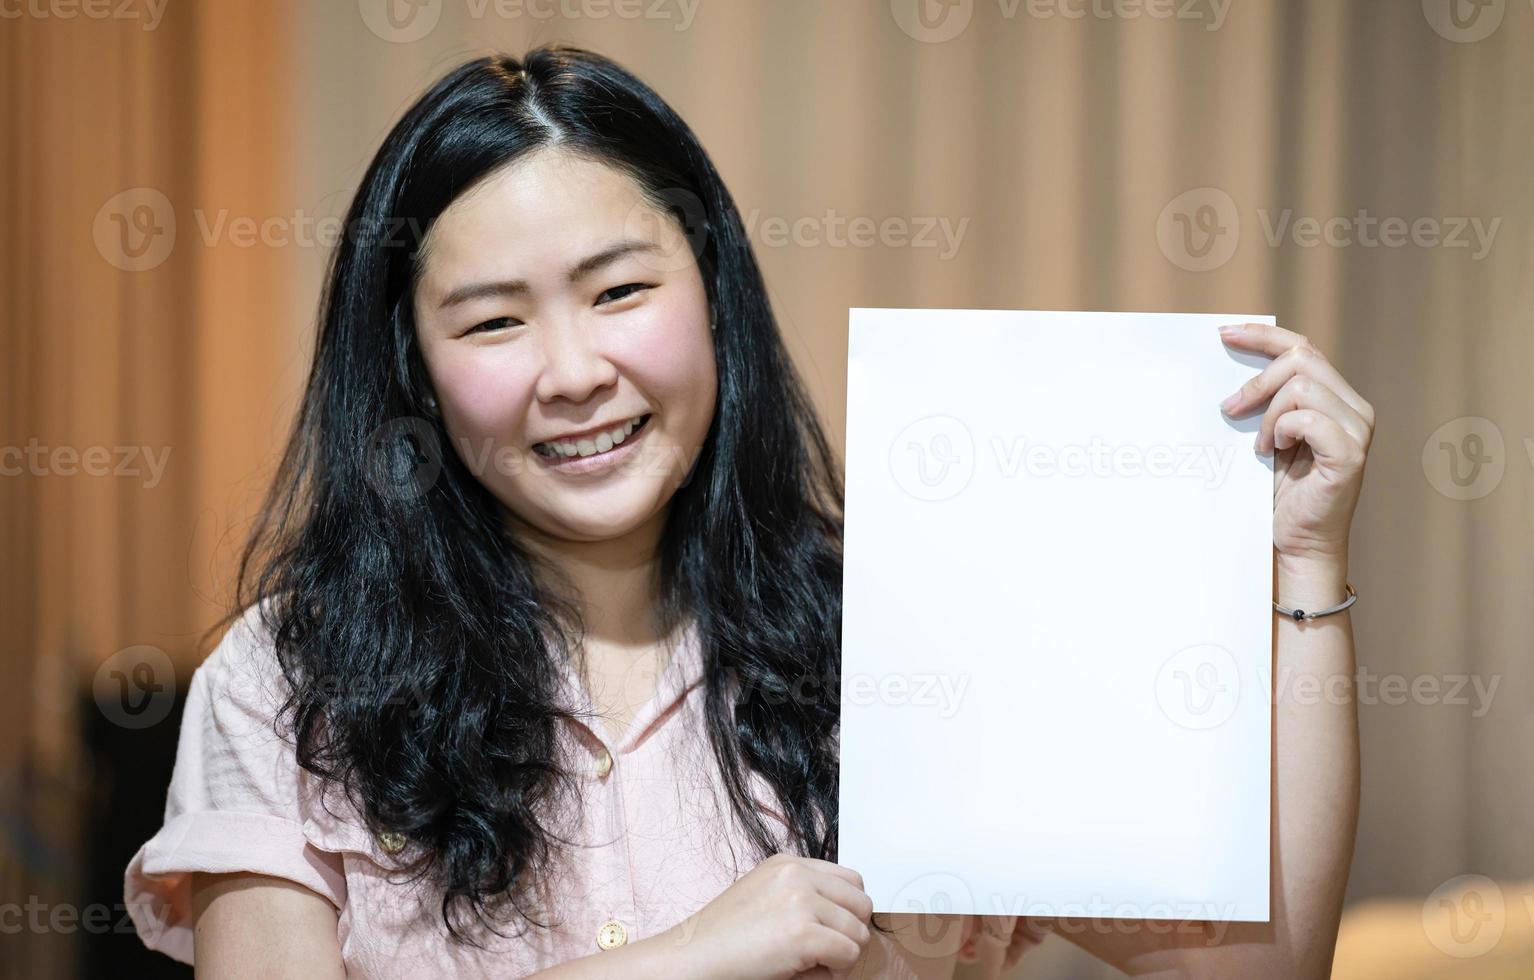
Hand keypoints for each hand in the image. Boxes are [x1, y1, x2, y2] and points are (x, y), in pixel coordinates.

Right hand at [662, 853, 873, 979]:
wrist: (691, 959)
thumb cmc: (722, 941)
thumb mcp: (763, 897)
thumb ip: (801, 895)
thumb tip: (848, 916)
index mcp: (787, 864)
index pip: (851, 880)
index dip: (847, 911)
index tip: (831, 931)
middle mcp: (796, 875)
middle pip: (862, 903)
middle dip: (850, 932)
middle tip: (822, 953)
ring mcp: (800, 901)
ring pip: (859, 933)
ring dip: (840, 955)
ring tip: (806, 963)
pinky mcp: (803, 934)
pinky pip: (848, 956)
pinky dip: (832, 972)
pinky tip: (800, 972)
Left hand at [1218, 323, 1374, 570]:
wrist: (1296, 542)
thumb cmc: (1279, 492)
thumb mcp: (1268, 435)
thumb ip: (1265, 401)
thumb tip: (1227, 361)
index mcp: (1337, 397)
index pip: (1302, 346)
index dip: (1262, 335)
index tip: (1223, 334)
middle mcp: (1354, 408)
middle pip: (1301, 357)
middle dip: (1257, 380)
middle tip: (1230, 410)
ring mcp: (1357, 429)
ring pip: (1301, 386)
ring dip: (1268, 414)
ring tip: (1263, 446)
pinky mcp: (1350, 454)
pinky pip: (1308, 419)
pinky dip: (1282, 430)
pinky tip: (1275, 452)